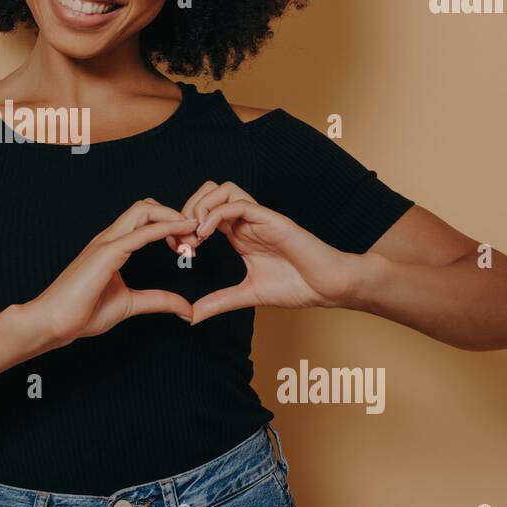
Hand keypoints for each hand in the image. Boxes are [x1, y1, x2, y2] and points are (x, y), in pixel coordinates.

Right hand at [26, 198, 198, 347]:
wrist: (53, 323)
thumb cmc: (82, 313)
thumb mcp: (131, 304)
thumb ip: (159, 301)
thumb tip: (188, 309)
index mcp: (113, 246)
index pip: (145, 219)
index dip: (171, 226)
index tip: (188, 246)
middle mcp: (109, 238)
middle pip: (147, 206)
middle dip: (175, 216)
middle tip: (193, 240)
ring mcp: (106, 243)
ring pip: (144, 209)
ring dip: (173, 218)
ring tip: (191, 237)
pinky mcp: (106, 254)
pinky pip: (141, 233)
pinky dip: (166, 228)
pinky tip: (183, 233)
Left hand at [167, 180, 357, 323]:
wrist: (327, 287)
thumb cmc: (296, 287)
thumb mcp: (246, 295)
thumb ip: (218, 302)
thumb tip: (190, 316)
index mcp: (238, 234)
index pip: (204, 213)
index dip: (185, 226)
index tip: (179, 250)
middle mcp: (246, 221)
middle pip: (208, 192)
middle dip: (187, 210)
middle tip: (182, 239)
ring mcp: (258, 217)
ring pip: (222, 190)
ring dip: (201, 207)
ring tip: (195, 236)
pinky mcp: (270, 218)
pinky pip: (238, 204)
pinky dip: (216, 214)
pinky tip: (206, 234)